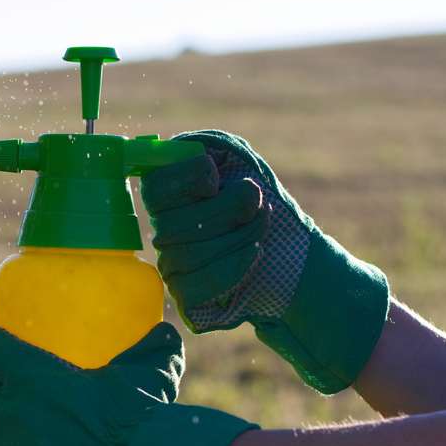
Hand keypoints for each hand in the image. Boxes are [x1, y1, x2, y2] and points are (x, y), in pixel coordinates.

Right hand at [140, 130, 389, 393]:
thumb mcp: (238, 160)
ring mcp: (172, 267)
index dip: (186, 181)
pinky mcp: (187, 298)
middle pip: (173, 224)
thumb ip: (206, 148)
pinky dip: (231, 268)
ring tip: (262, 227)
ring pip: (186, 255)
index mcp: (169, 196)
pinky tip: (253, 254)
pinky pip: (194, 287)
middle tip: (256, 204)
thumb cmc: (261, 201)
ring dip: (238, 236)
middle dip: (227, 210)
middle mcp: (163, 232)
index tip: (215, 179)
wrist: (292, 251)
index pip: (153, 188)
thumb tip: (181, 151)